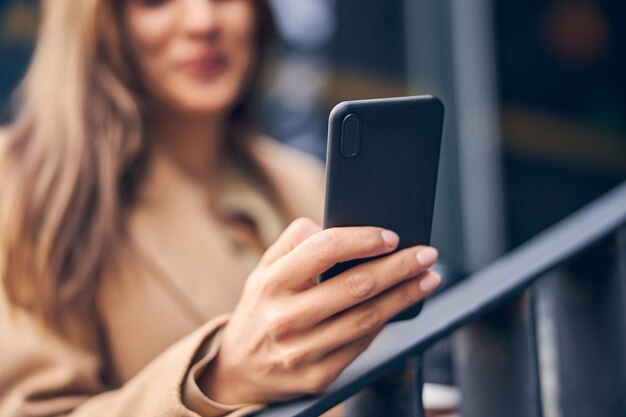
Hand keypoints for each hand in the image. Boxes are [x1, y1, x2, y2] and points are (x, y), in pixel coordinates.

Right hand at [199, 218, 440, 403]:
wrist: (240, 370)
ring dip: (404, 296)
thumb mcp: (264, 270)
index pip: (324, 250)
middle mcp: (285, 317)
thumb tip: (332, 224)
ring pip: (366, 318)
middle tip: (427, 254)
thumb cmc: (262, 309)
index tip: (392, 236)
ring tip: (429, 279)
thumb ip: (294, 242)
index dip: (363, 240)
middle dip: (399, 267)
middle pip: (356, 285)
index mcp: (272, 282)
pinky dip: (386, 322)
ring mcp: (302, 350)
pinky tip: (401, 306)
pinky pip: (362, 344)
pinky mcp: (318, 376)